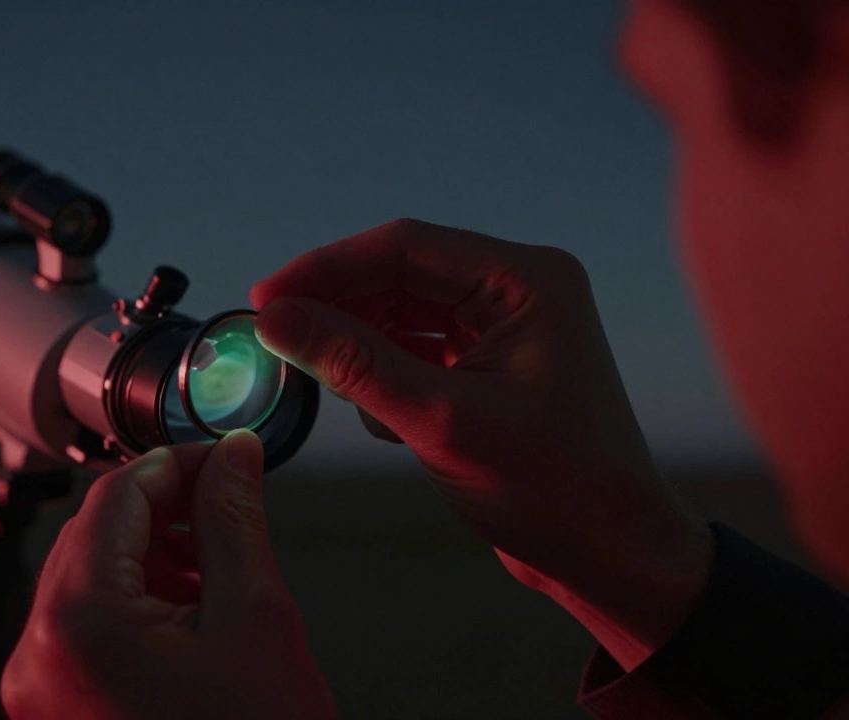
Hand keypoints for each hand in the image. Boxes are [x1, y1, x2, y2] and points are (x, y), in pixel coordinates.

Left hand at [0, 431, 335, 719]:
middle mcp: (36, 655)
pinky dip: (127, 598)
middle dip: (160, 507)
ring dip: (146, 550)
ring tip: (211, 554)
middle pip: (91, 532)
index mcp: (78, 623)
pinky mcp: (50, 710)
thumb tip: (233, 455)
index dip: (175, 463)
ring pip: (83, 575)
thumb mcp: (255, 620)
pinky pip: (78, 624)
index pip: (116, 497)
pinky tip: (183, 602)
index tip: (222, 456)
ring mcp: (36, 690)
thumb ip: (234, 521)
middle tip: (223, 497)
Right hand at [251, 218, 713, 669]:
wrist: (610, 554)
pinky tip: (384, 419)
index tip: (264, 300)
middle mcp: (517, 291)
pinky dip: (387, 376)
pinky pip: (418, 349)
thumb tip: (276, 319)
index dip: (326, 270)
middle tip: (276, 340)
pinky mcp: (490, 365)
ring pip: (403, 313)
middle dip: (338, 309)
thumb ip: (354, 363)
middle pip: (400, 275)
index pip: (404, 247)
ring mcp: (505, 328)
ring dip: (361, 347)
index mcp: (525, 282)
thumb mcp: (440, 422)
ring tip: (330, 386)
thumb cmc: (549, 488)